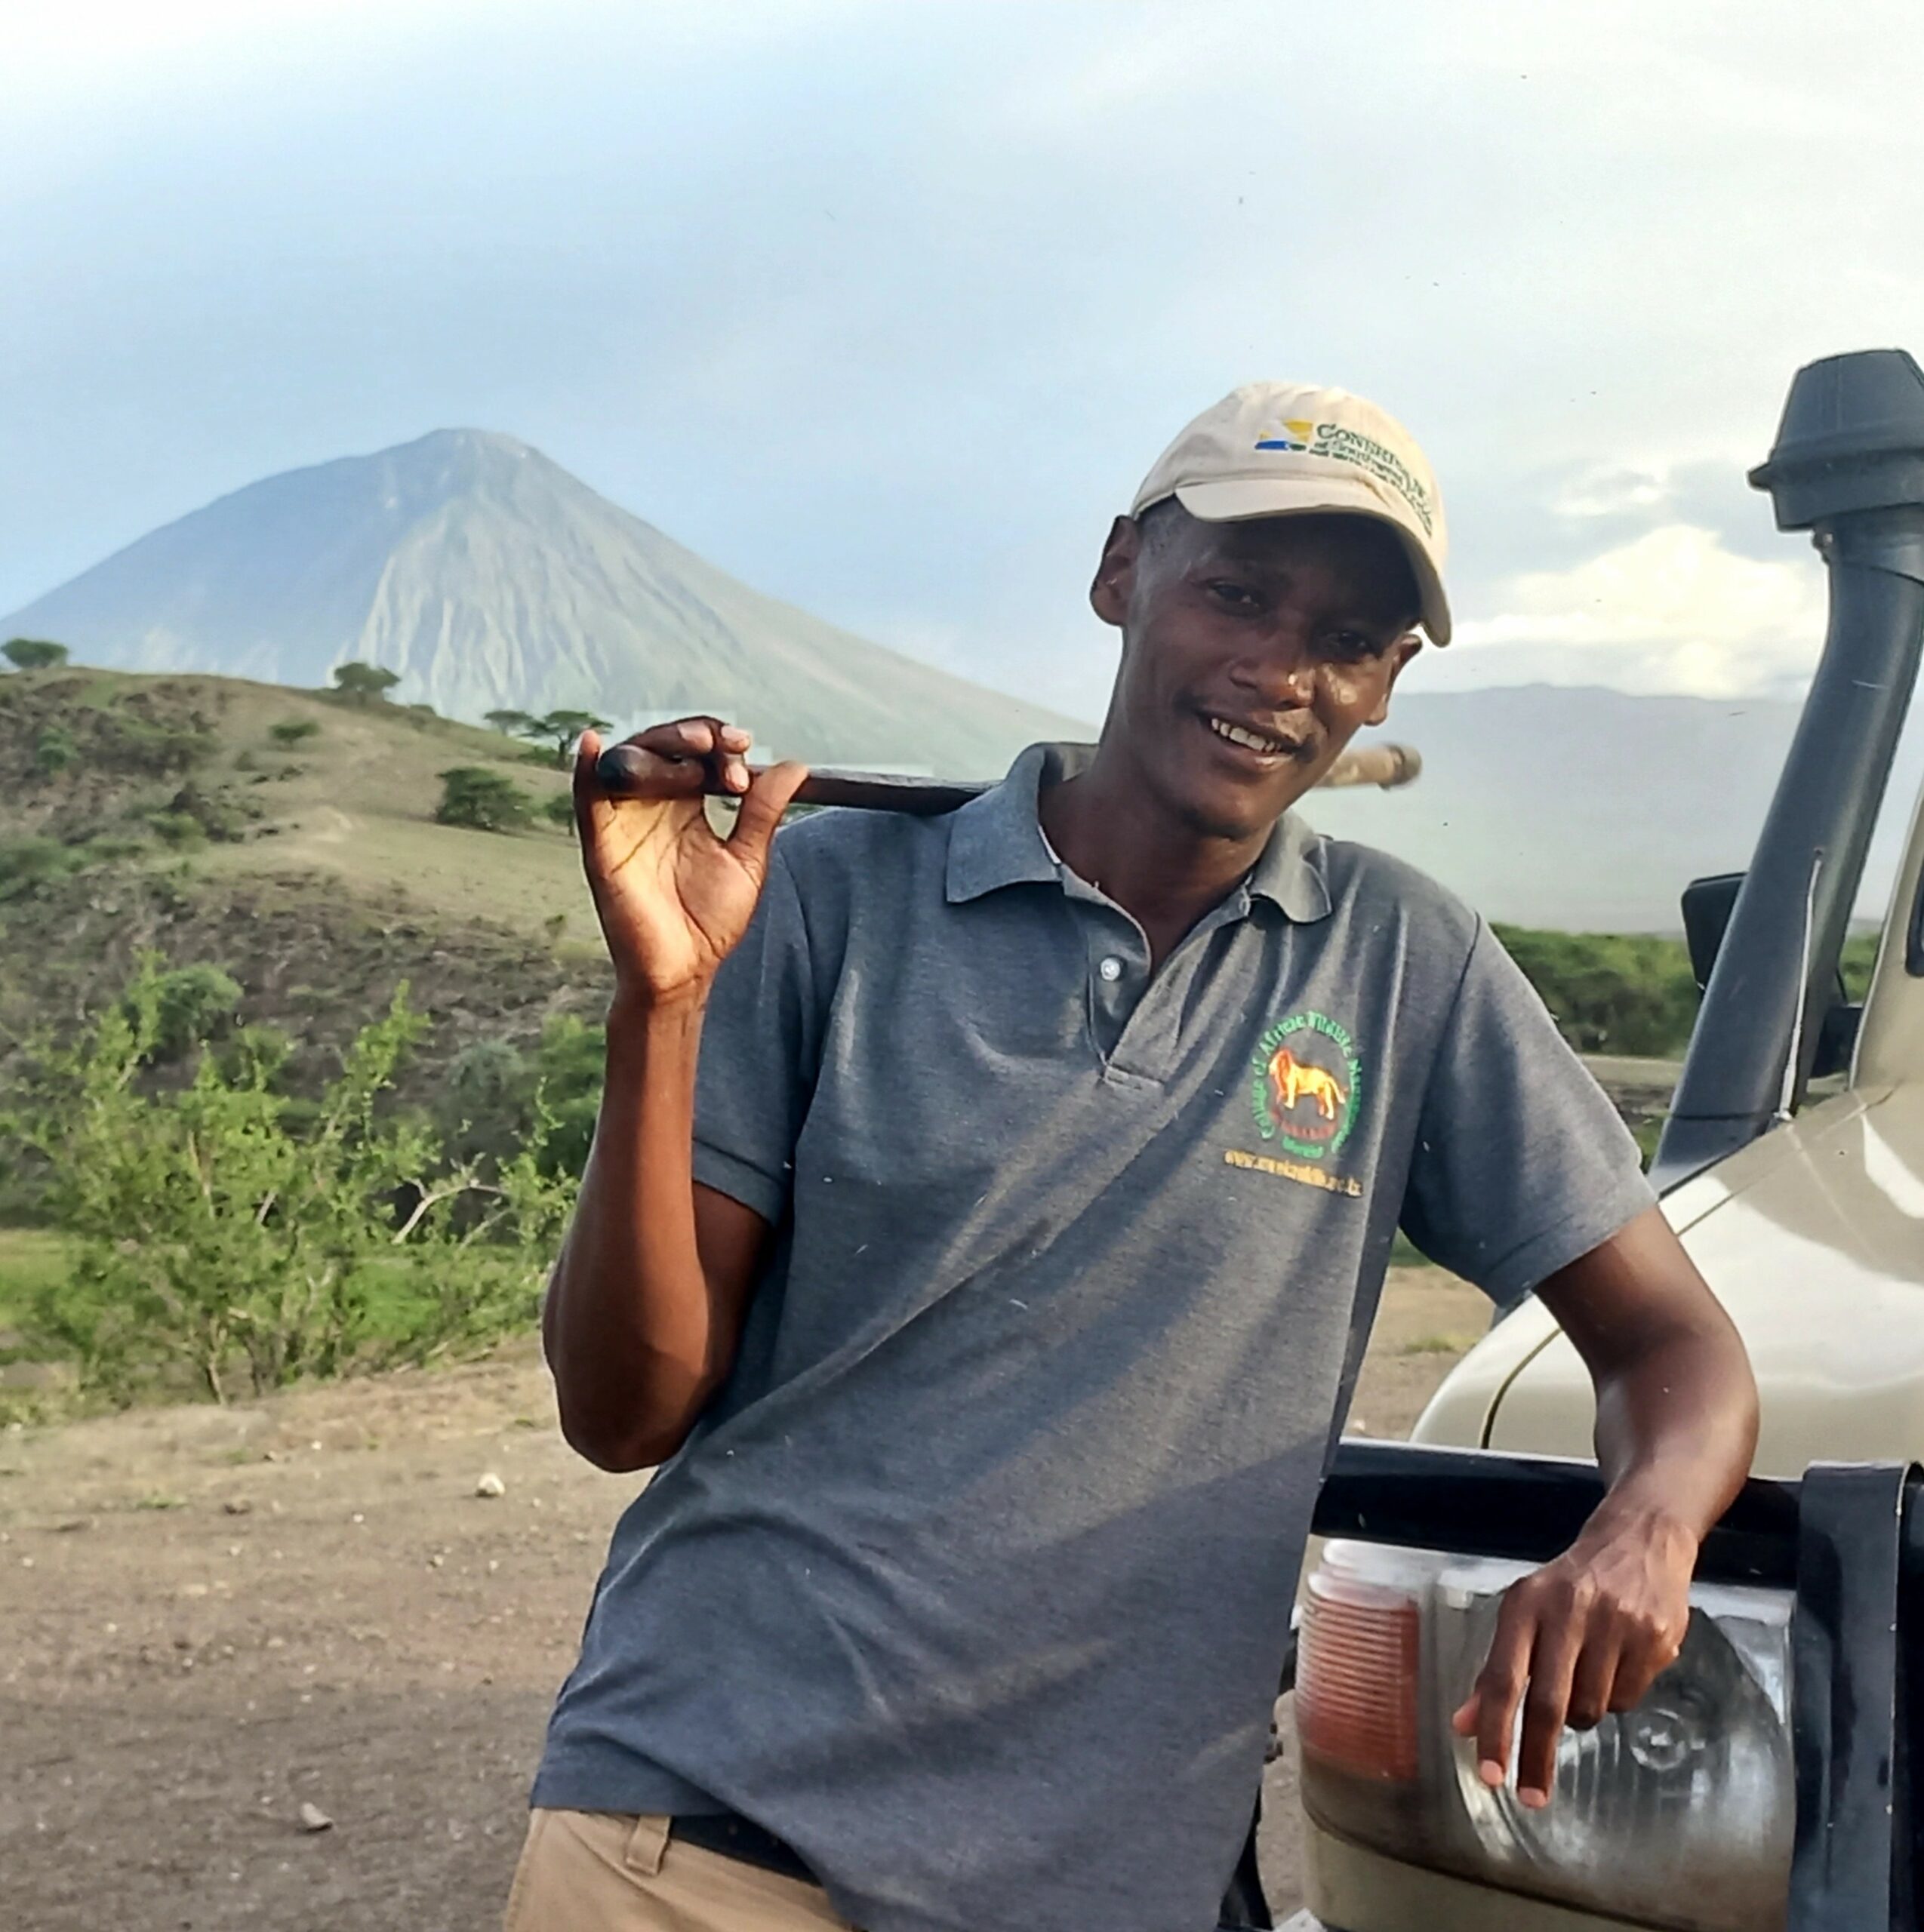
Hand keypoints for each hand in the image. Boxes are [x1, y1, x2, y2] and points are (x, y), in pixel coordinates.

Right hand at [572, 717, 808, 1004]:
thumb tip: (793, 767)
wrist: (684, 970)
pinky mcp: (602, 844)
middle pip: (662, 748)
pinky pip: (586, 798)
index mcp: (687, 807)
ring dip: (659, 744)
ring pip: (630, 762)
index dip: (718, 743)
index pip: (696, 755)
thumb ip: (763, 812)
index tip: (745, 748)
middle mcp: (653, 806)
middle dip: (692, 735)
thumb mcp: (747, 859)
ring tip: (695, 744)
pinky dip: (586, 768)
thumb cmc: (710, 922)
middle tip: (724, 743)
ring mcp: (625, 821)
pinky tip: (592, 743)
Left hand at [1451, 1502, 1694, 1806]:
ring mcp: (1615, 1624)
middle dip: (1536, 1757)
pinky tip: (1617, 1664)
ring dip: (1582, 1712)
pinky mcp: (1654, 1637)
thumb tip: (1464, 1725)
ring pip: (1590, 1708)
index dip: (1496, 1729)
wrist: (1638, 1540)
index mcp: (1526, 1604)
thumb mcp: (1524, 1614)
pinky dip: (1616, 1696)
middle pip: (1548, 1703)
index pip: (1504, 1677)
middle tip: (1530, 1797)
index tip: (1490, 1774)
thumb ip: (1493, 1670)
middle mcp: (1569, 1611)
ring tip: (1585, 1675)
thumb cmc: (1569, 1585)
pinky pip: (1628, 1699)